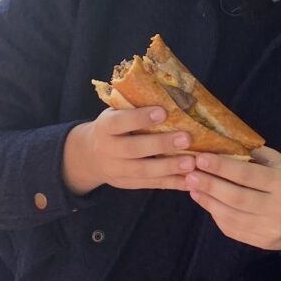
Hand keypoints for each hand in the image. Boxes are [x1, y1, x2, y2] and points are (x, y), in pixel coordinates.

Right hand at [61, 107, 196, 195]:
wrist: (89, 156)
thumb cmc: (113, 127)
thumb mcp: (115, 113)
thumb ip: (134, 108)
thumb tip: (170, 95)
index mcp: (105, 127)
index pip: (120, 122)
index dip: (140, 118)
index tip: (163, 111)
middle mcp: (108, 150)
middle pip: (134, 149)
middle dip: (161, 144)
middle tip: (186, 138)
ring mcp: (116, 170)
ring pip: (143, 171)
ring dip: (169, 167)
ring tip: (191, 163)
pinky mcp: (127, 184)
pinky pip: (151, 185)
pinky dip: (172, 183)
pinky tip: (190, 181)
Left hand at [184, 147, 280, 254]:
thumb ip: (257, 158)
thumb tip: (223, 147)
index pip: (246, 175)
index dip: (221, 167)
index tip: (200, 158)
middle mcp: (278, 208)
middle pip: (235, 197)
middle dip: (209, 184)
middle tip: (189, 174)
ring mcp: (270, 229)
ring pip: (230, 216)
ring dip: (207, 201)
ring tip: (193, 187)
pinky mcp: (263, 243)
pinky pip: (233, 229)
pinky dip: (216, 215)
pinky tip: (207, 202)